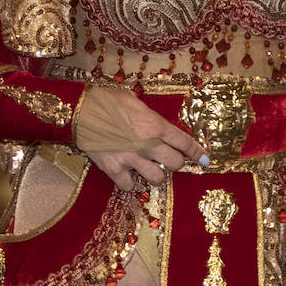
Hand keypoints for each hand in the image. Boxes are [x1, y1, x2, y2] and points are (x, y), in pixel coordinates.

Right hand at [75, 87, 208, 189]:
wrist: (80, 110)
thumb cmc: (107, 100)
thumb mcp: (134, 101)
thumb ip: (150, 117)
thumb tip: (158, 126)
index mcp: (155, 125)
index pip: (184, 142)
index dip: (197, 152)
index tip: (205, 159)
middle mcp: (148, 144)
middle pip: (175, 164)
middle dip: (175, 162)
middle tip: (169, 159)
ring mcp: (131, 159)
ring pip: (157, 178)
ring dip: (156, 175)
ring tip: (149, 169)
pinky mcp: (114, 169)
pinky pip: (130, 185)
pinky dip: (130, 182)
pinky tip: (127, 174)